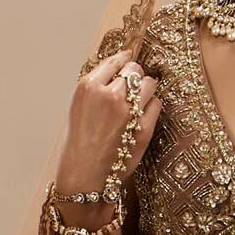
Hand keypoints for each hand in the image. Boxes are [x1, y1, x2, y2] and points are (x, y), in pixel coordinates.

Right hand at [56, 47, 161, 202]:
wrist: (85, 176)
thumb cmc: (79, 144)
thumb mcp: (78, 107)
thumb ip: (96, 88)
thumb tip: (116, 72)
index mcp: (88, 87)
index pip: (114, 61)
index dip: (123, 61)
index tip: (127, 59)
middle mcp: (109, 95)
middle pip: (134, 70)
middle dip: (134, 77)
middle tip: (131, 88)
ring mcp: (128, 111)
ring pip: (149, 84)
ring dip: (145, 90)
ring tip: (138, 101)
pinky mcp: (143, 127)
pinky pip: (156, 104)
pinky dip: (151, 107)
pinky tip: (142, 115)